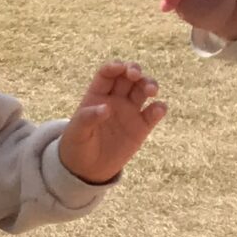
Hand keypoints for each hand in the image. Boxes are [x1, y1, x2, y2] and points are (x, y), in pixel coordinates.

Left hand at [58, 62, 165, 184]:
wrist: (87, 169)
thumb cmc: (77, 146)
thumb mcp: (77, 132)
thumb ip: (88, 118)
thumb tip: (106, 108)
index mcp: (97, 95)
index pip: (107, 74)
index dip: (115, 67)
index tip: (120, 68)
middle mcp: (116, 99)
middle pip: (129, 77)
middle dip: (135, 71)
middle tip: (136, 75)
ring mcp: (130, 111)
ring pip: (143, 90)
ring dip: (150, 84)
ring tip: (151, 90)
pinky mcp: (142, 127)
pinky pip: (154, 113)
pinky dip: (159, 108)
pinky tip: (158, 109)